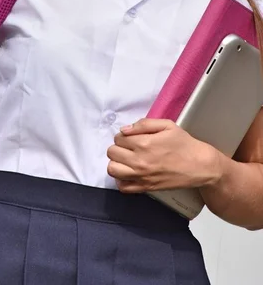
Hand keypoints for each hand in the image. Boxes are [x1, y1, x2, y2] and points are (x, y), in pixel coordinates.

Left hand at [107, 118, 223, 193]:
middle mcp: (139, 161)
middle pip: (112, 153)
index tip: (132, 137)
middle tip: (129, 148)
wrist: (199, 166)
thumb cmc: (184, 144)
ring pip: (112, 170)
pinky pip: (122, 187)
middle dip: (118, 147)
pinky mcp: (145, 188)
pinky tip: (129, 173)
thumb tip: (124, 130)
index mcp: (144, 143)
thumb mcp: (167, 125)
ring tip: (127, 160)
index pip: (118, 138)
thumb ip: (144, 124)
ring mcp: (141, 176)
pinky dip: (121, 180)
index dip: (123, 136)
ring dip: (116, 163)